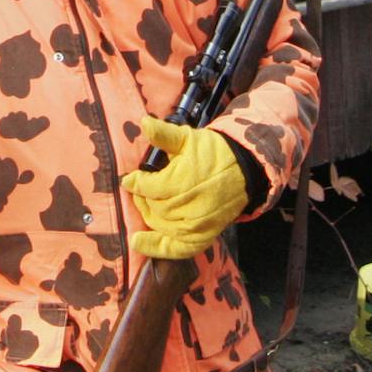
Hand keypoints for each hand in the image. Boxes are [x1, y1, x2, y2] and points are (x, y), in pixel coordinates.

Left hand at [121, 116, 247, 260]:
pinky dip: (155, 248)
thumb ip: (164, 135)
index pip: (150, 187)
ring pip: (160, 225)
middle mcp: (189, 207)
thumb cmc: (212, 152)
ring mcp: (196, 226)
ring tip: (145, 204)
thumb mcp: (187, 138)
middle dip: (142, 199)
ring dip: (147, 216)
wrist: (243, 170)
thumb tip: (143, 123)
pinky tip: (138, 242)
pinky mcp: (202, 237)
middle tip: (139, 190)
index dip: (136, 183)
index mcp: (184, 181)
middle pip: (154, 208)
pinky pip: (176, 249)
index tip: (128, 179)